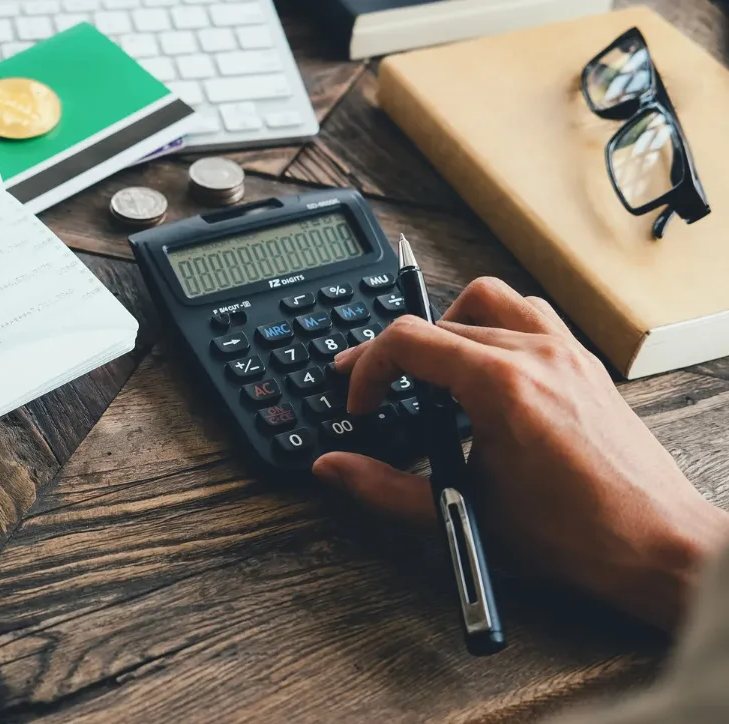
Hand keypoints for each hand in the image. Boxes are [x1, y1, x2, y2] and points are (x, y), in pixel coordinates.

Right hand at [313, 278, 728, 631]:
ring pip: (491, 299)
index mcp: (502, 386)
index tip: (362, 404)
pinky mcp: (584, 364)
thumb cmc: (574, 535)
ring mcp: (565, 354)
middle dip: (397, 351)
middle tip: (379, 389)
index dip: (368, 369)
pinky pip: (532, 315)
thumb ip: (385, 489)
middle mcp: (536, 356)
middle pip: (440, 318)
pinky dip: (496, 327)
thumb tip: (333, 468)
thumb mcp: (463, 513)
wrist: (655, 544)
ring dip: (449, 325)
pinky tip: (486, 370)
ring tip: (432, 369)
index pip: (409, 341)